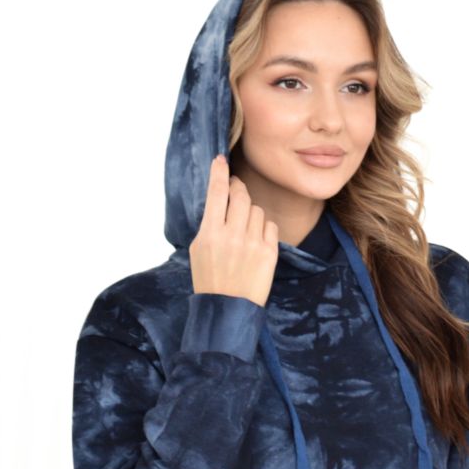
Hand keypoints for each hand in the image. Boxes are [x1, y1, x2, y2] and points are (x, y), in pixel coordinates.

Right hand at [188, 154, 279, 307]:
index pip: (216, 192)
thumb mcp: (198, 249)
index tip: (221, 160)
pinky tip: (255, 241)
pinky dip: (263, 229)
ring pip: (257, 210)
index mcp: (210, 233)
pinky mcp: (269, 253)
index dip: (219, 172)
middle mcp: (233, 236)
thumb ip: (209, 224)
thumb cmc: (209, 279)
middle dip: (238, 191)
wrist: (228, 309)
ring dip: (251, 214)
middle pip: (241, 196)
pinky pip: (269, 226)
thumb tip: (220, 198)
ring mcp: (253, 244)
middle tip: (236, 192)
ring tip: (243, 230)